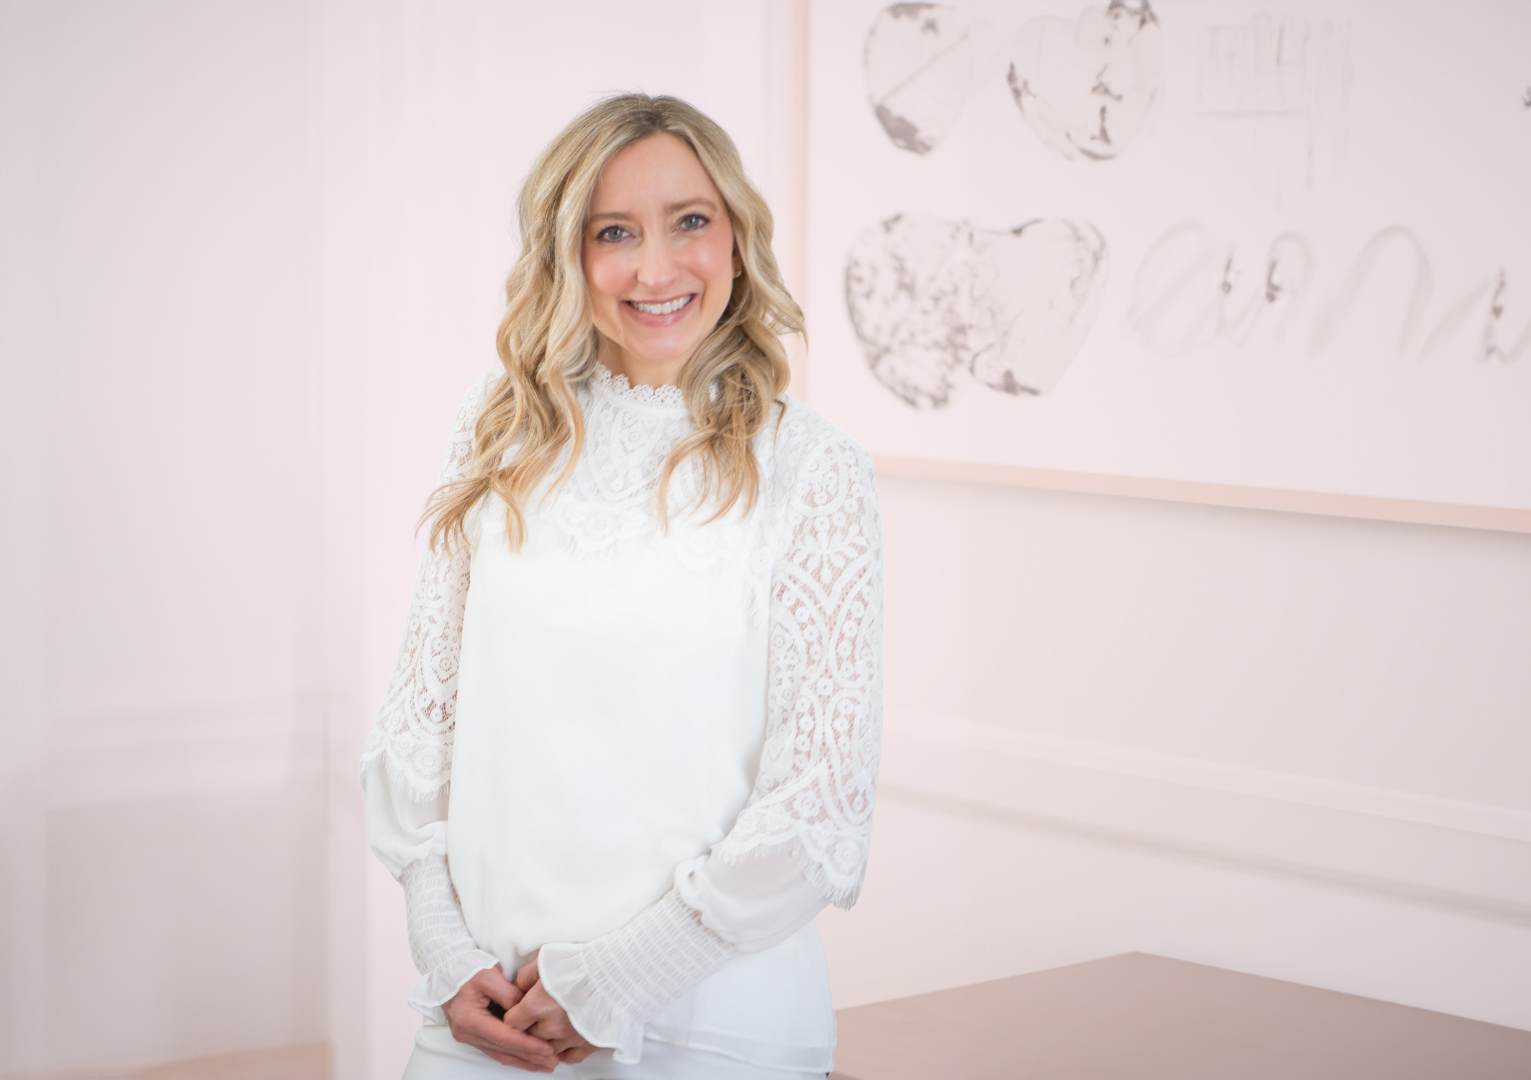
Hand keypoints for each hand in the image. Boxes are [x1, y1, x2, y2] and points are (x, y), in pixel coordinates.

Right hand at [442, 967, 561, 1071]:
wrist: (446, 968)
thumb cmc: (466, 969)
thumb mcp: (489, 976)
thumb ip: (509, 994)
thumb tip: (527, 1010)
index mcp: (469, 1019)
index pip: (504, 1037)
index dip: (528, 1045)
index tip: (548, 1049)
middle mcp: (467, 1033)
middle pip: (503, 1049)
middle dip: (530, 1057)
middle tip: (553, 1062)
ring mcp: (468, 1036)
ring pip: (500, 1053)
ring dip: (523, 1060)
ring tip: (545, 1064)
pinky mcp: (473, 1034)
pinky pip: (495, 1048)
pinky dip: (513, 1053)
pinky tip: (527, 1058)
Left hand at [506, 957, 599, 1064]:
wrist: (617, 971)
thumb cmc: (584, 963)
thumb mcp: (546, 959)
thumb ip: (525, 976)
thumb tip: (518, 987)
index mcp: (537, 1005)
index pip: (512, 1022)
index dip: (514, 1015)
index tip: (519, 1010)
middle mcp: (551, 1026)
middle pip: (529, 1036)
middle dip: (530, 1027)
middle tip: (537, 1015)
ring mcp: (570, 1037)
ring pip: (547, 1049)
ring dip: (547, 1039)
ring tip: (553, 1026)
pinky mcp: (588, 1043)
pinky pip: (569, 1057)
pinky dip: (564, 1052)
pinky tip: (564, 1042)